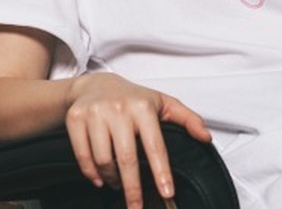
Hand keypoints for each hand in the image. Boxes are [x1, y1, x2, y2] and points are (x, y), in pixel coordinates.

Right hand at [64, 73, 211, 208]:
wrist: (96, 85)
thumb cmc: (133, 98)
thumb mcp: (164, 103)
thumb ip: (188, 119)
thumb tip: (206, 137)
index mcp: (143, 107)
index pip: (155, 145)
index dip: (161, 171)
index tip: (166, 192)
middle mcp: (118, 109)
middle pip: (126, 158)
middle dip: (133, 188)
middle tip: (137, 207)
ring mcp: (95, 114)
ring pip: (103, 160)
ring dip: (112, 179)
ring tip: (119, 184)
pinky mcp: (75, 120)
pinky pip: (82, 156)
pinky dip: (91, 173)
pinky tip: (100, 179)